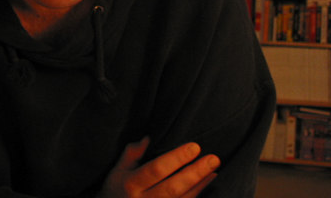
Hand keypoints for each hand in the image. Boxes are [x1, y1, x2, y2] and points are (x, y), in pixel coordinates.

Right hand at [100, 138, 219, 197]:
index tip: (194, 147)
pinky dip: (197, 195)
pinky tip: (208, 183)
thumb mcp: (117, 171)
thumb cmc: (115, 191)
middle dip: (195, 173)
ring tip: (215, 170)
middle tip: (214, 159)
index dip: (176, 159)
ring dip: (201, 185)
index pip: (156, 169)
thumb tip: (148, 138)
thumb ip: (131, 154)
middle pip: (173, 187)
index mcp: (131, 184)